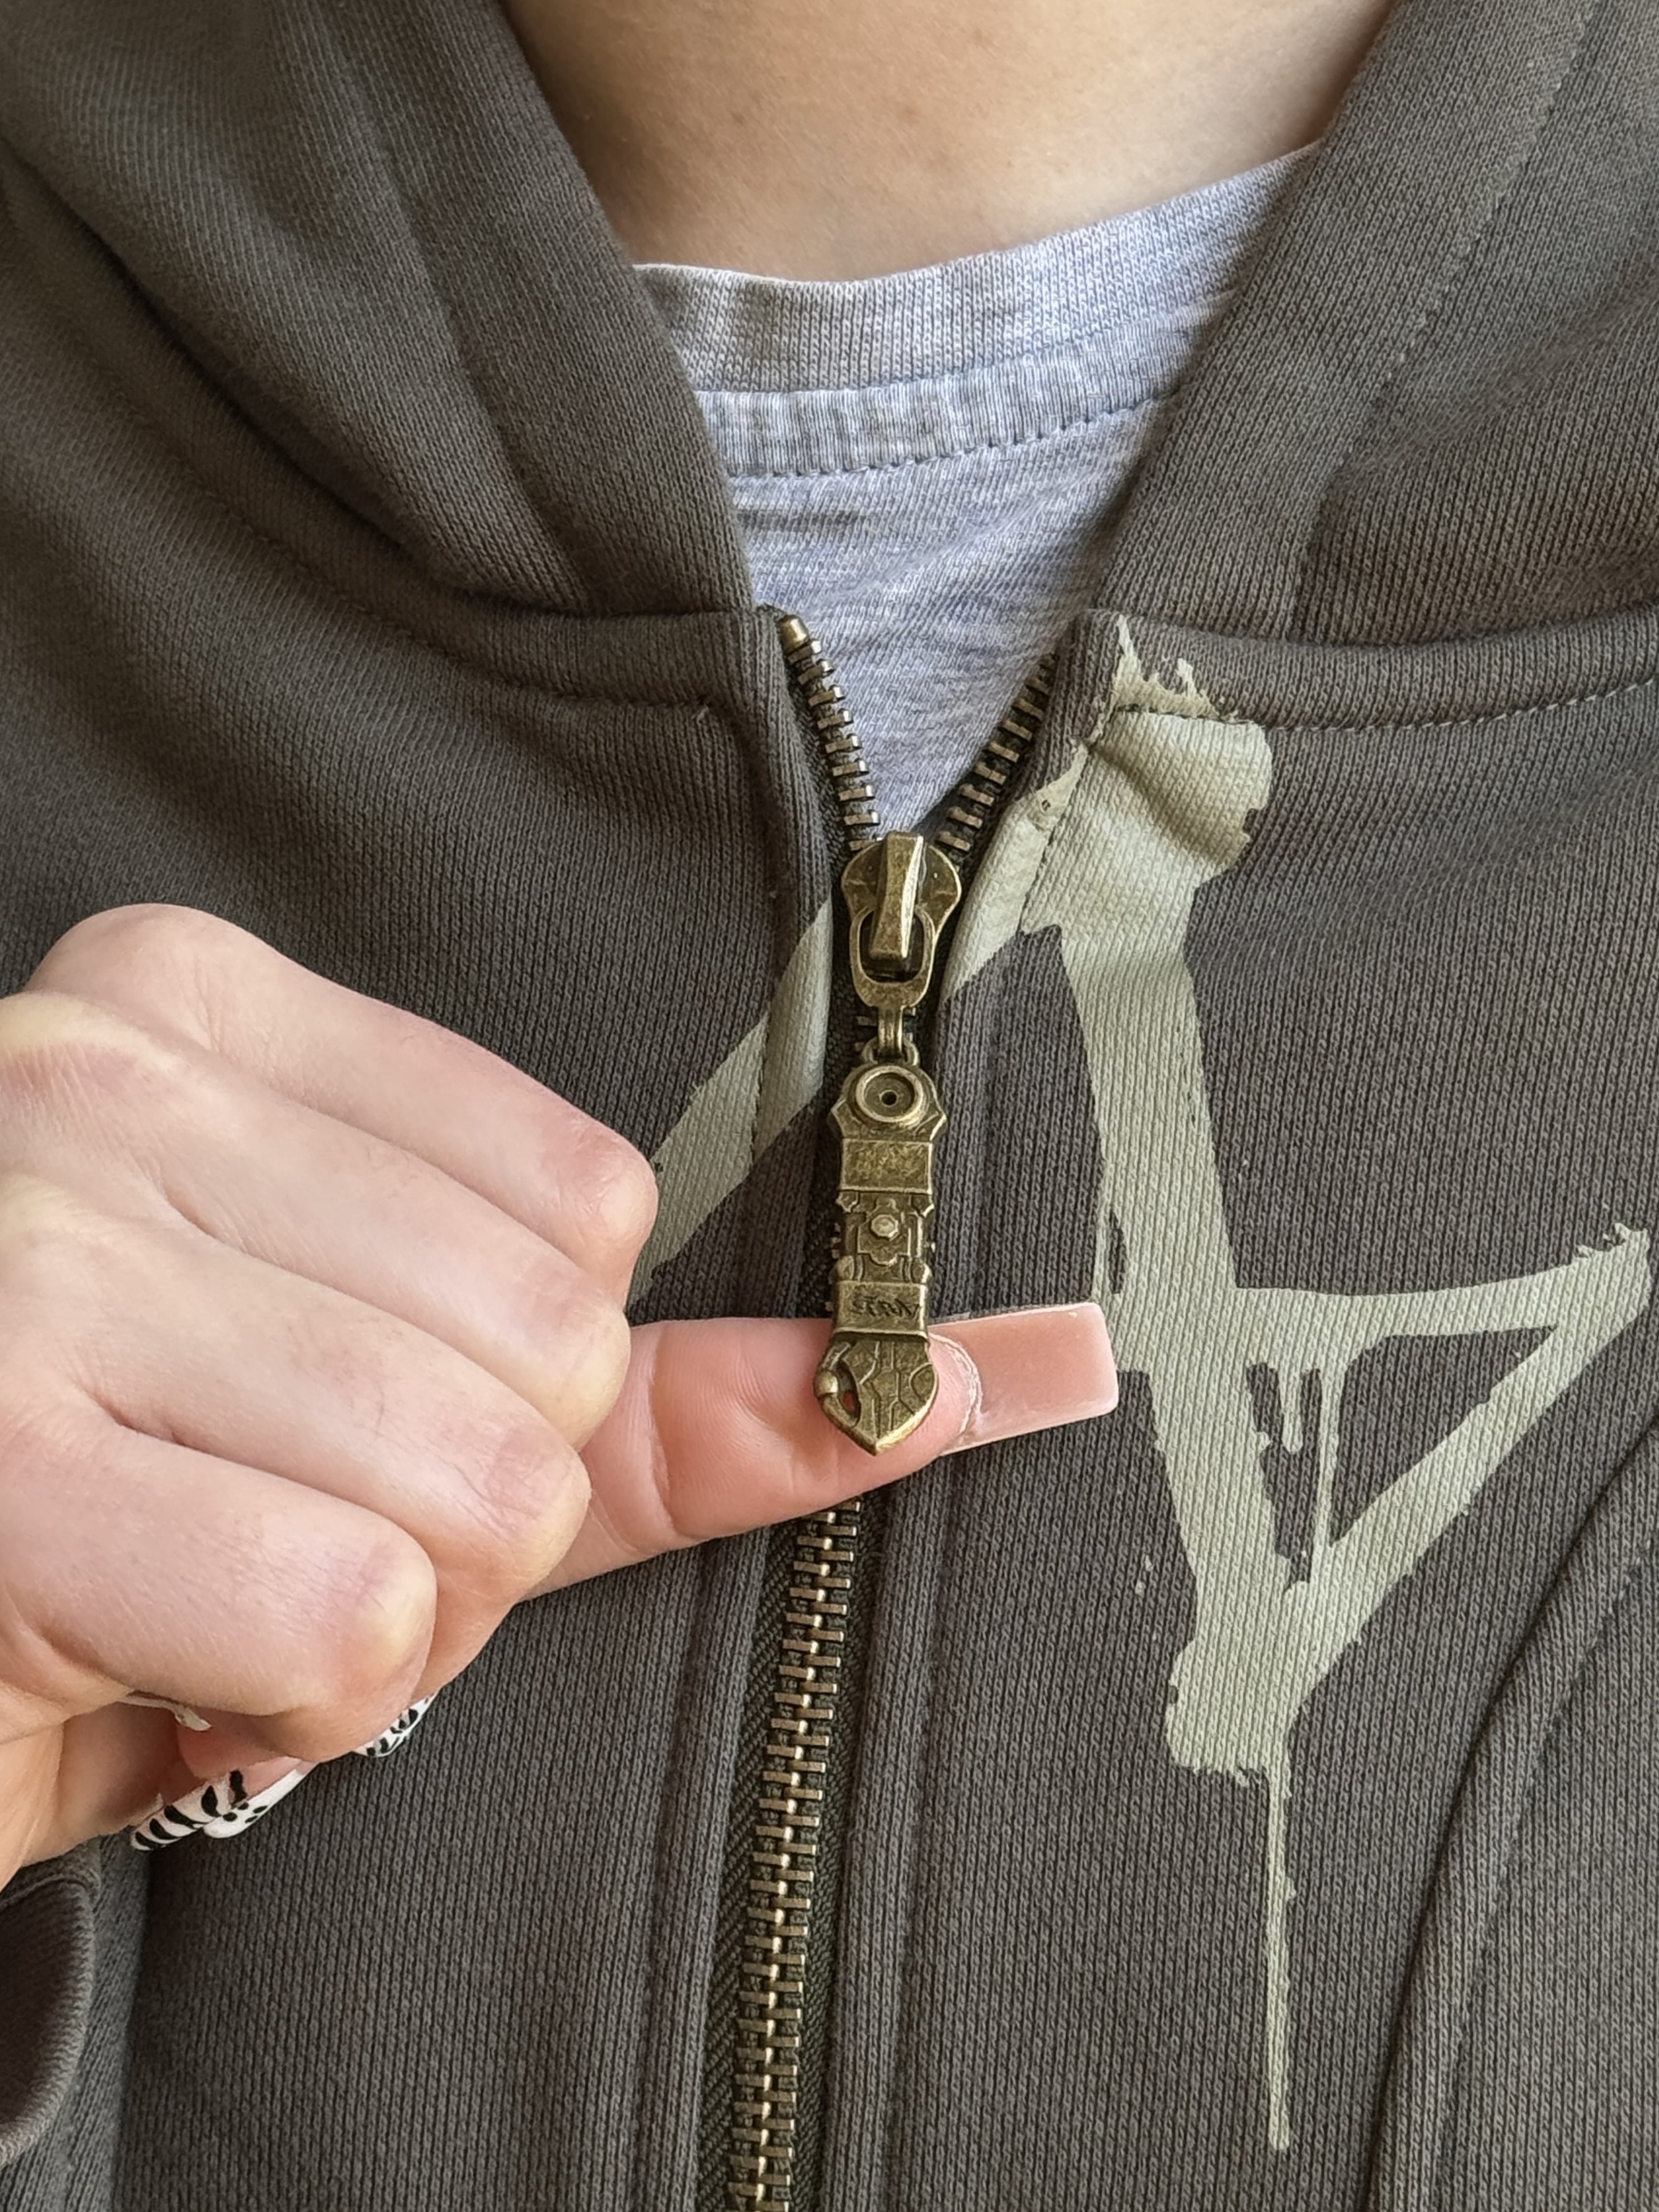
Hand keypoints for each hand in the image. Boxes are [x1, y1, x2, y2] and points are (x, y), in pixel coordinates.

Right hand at [0, 907, 1114, 1879]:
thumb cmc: (116, 1513)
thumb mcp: (382, 1406)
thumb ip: (669, 1390)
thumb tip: (988, 1377)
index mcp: (188, 1008)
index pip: (580, 1200)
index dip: (514, 1378)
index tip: (325, 1406)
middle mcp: (100, 1085)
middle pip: (548, 1344)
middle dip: (463, 1512)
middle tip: (262, 1520)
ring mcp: (42, 1258)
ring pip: (481, 1486)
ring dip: (387, 1614)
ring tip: (209, 1585)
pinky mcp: (9, 1469)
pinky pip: (361, 1609)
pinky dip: (302, 1697)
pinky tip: (165, 1655)